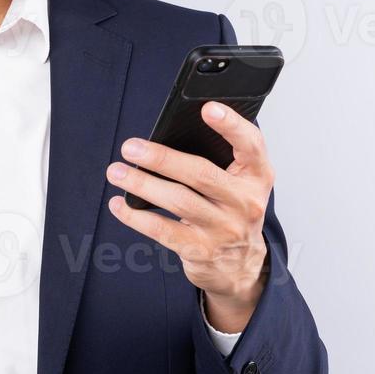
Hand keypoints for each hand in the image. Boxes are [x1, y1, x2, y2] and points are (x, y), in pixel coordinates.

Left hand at [105, 101, 272, 332]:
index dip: (231, 125)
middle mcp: (245, 202)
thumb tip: (170, 134)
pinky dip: (136, 216)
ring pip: (178, 201)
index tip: (208, 108)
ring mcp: (224, 228)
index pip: (251, 144)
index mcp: (257, 176)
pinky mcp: (201, 250)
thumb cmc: (233, 210)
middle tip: (131, 147)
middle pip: (201, 174)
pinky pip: (163, 230)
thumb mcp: (240, 183)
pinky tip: (120, 204)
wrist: (241, 266)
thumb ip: (220, 158)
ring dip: (142, 184)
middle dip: (161, 158)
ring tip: (117, 171)